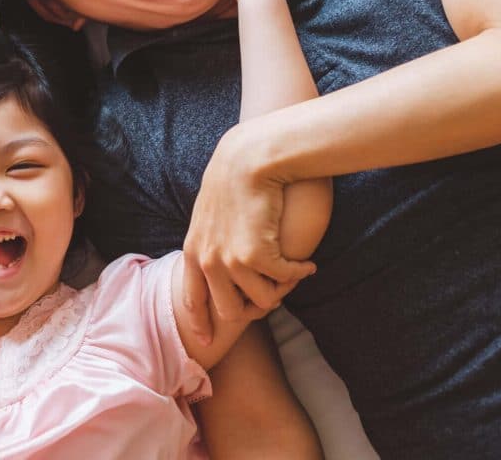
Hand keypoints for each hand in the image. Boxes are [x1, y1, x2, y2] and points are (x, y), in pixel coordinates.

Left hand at [181, 124, 315, 344]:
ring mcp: (230, 261)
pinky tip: (308, 263)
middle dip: (254, 309)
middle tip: (274, 296)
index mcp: (193, 251)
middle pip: (230, 311)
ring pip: (262, 301)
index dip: (202, 323)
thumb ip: (210, 241)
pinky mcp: (256, 256)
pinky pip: (284, 280)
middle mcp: (207, 261)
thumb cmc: (233, 180)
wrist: (248, 158)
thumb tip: (218, 264)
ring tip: (293, 272)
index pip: (192, 299)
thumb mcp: (209, 214)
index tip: (208, 343)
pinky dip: (299, 273)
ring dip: (281, 290)